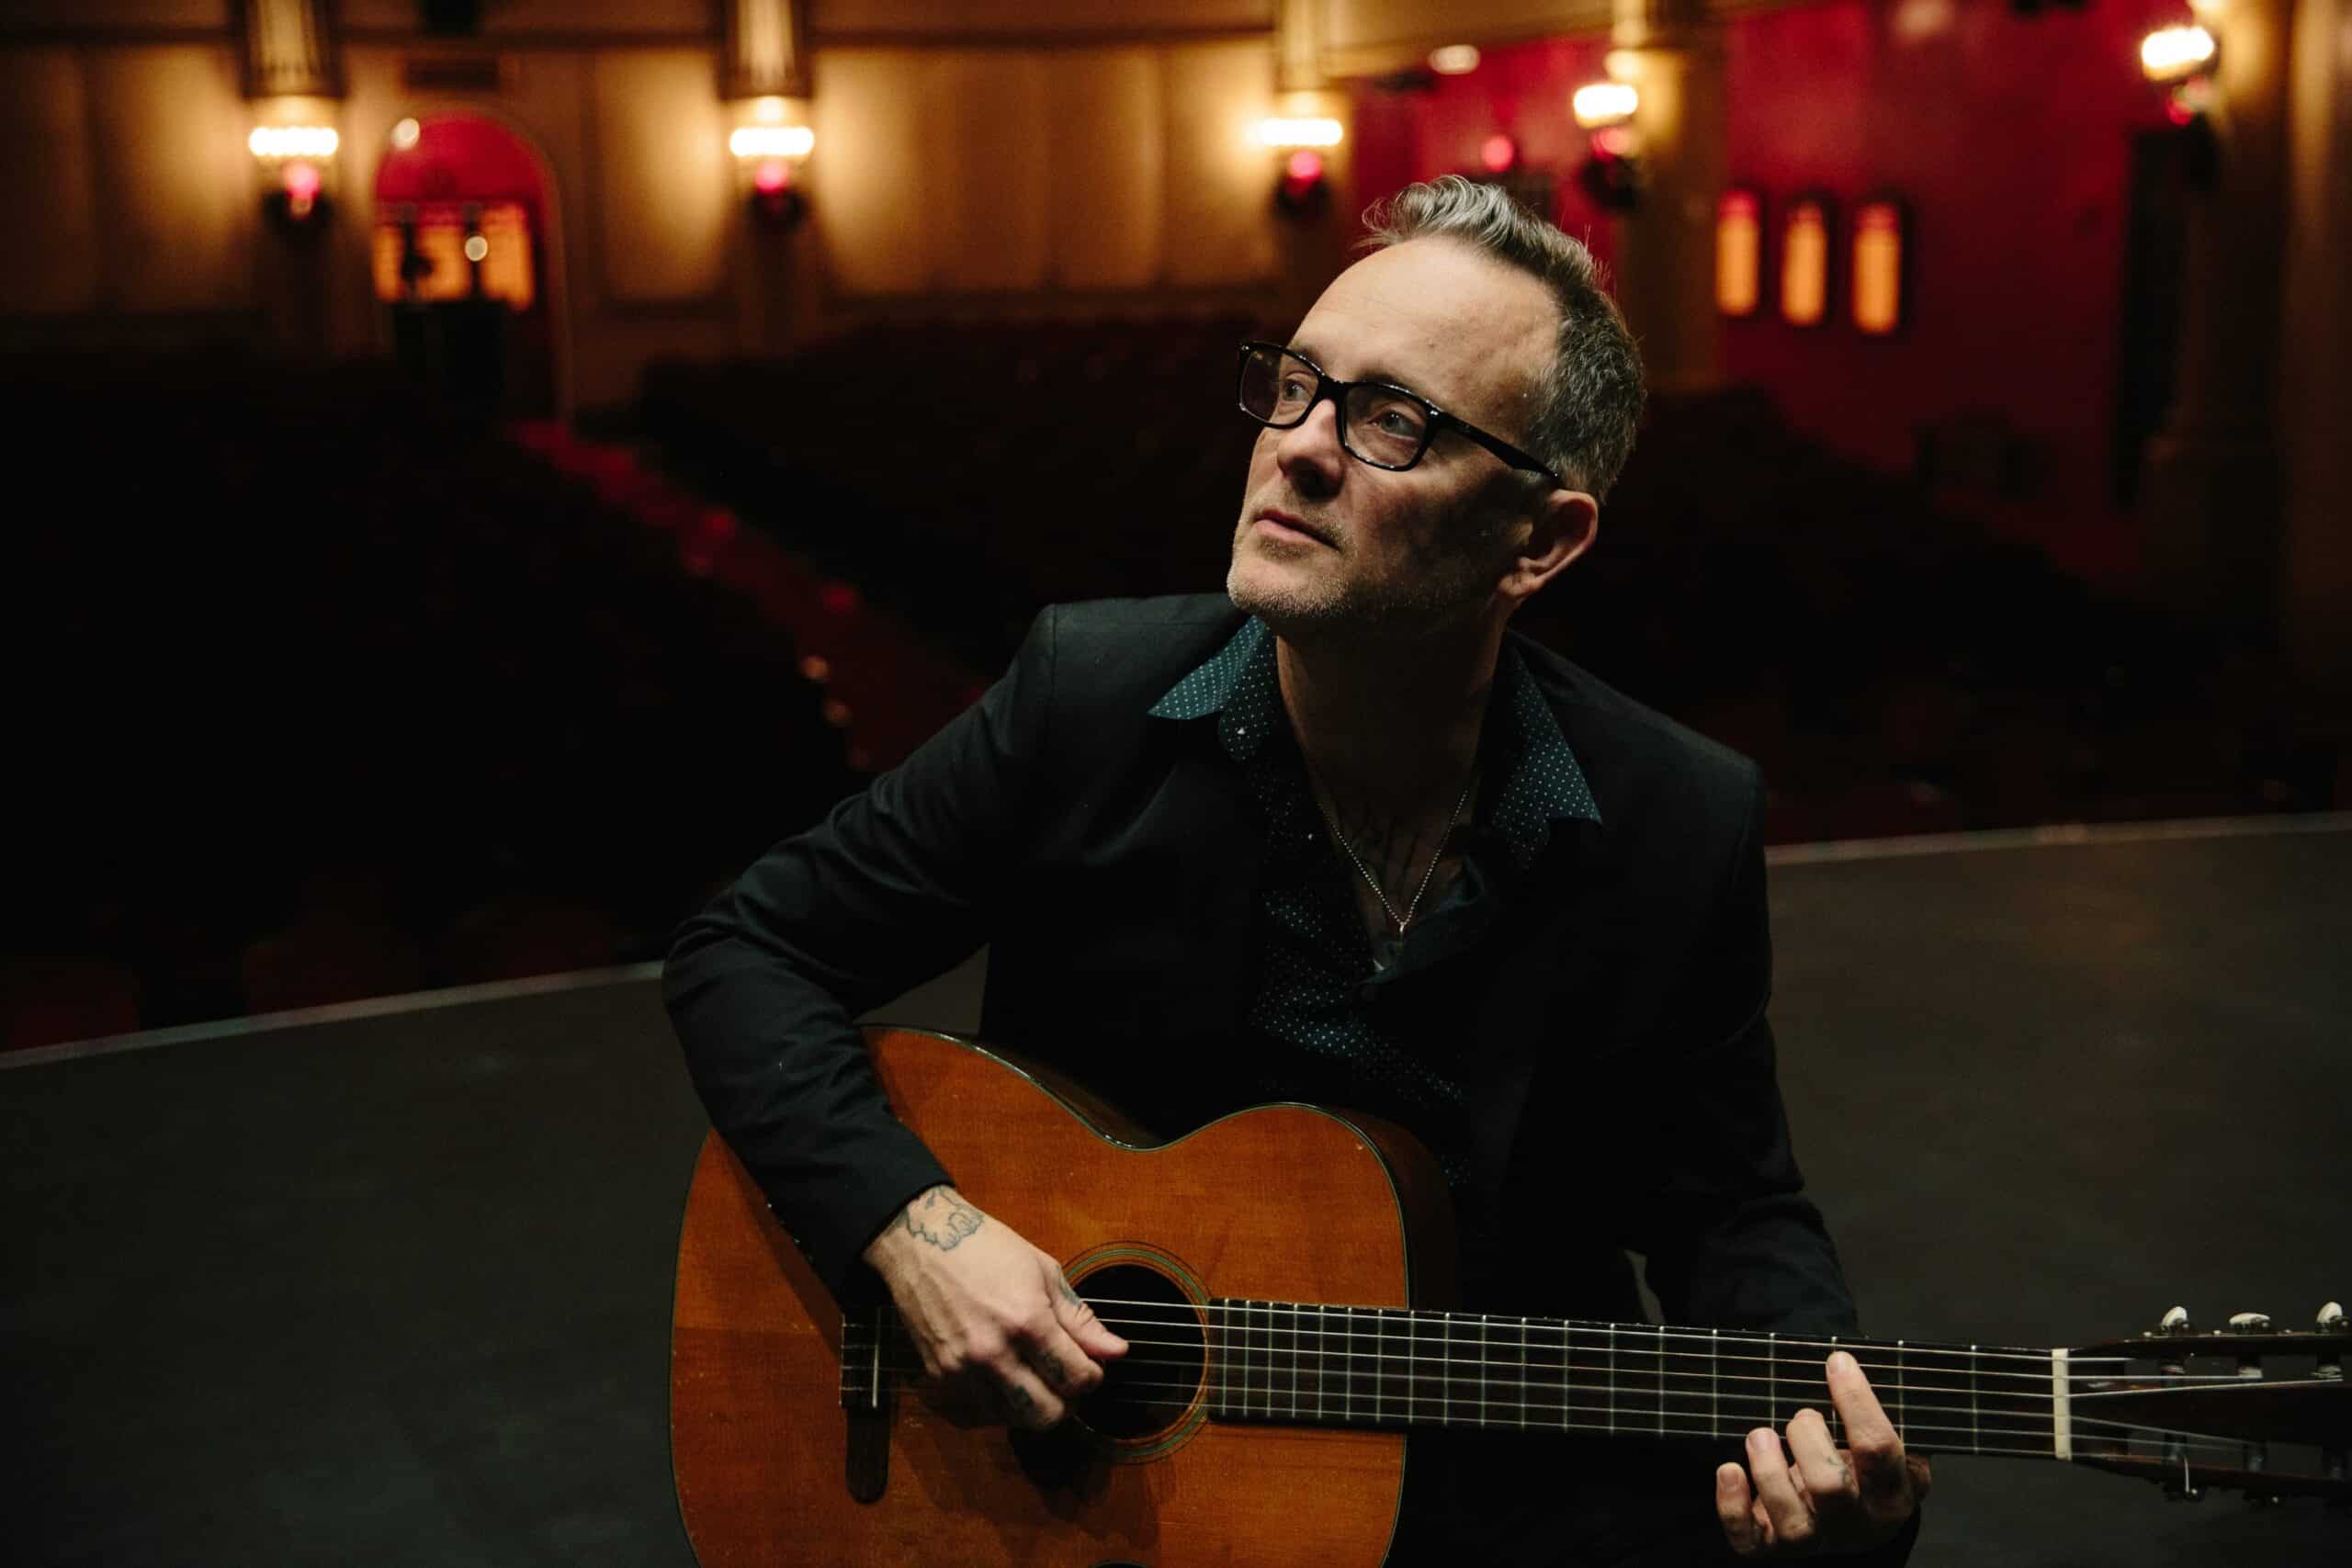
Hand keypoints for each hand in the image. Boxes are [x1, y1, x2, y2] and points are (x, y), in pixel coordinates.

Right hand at [861, 1185, 1126, 1429]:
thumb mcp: (1043, 1271)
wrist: (920, 1241)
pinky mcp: (939, 1376)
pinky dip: (1000, 1402)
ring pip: (1013, 1419)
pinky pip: (980, 1411)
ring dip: (1033, 1404)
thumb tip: (1117, 1351)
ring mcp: (963, 1369)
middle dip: (1067, 1401)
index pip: (1077, 1378)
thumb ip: (1079, 1318)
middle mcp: (994, 1353)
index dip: (1094, 1377)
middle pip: (1047, 1414)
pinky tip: (1006, 1377)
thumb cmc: (986, 1246)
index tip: (1092, 1365)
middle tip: (1067, 1379)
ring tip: (1036, 1376)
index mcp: (1027, 1321)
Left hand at [1714, 1350, 1931, 1557]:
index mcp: (1893, 1493)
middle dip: (1807, 1439)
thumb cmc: (1868, 1467)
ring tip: (1760, 1434)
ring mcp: (1816, 1540)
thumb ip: (1883, 1413)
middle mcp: (1857, 1523)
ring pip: (1794, 1524)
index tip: (1837, 1362)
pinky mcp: (1774, 1545)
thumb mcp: (1894, 1441)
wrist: (1859, 1518)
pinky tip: (1729, 1469)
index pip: (1879, 1448)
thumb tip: (1855, 1364)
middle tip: (1801, 1416)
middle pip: (1831, 1488)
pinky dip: (1732, 1506)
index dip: (1856, 1401)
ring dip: (1769, 1471)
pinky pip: (1750, 1541)